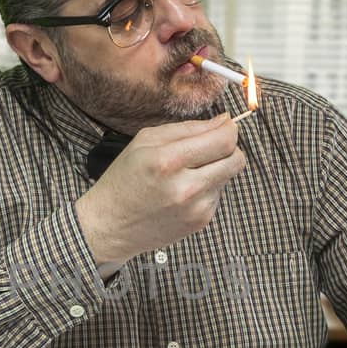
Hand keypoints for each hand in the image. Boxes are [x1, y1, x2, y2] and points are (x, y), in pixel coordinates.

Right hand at [74, 114, 244, 267]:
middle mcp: (186, 186)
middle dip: (229, 148)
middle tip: (210, 148)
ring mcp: (196, 207)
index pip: (224, 140)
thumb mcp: (144, 142)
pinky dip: (206, 188)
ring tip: (187, 173)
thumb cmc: (124, 179)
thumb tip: (223, 122)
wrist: (110, 225)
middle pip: (236, 159)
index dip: (229, 129)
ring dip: (215, 169)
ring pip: (229, 176)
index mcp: (168, 160)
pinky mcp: (201, 221)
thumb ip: (186, 128)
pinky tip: (183, 192)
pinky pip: (218, 194)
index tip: (223, 126)